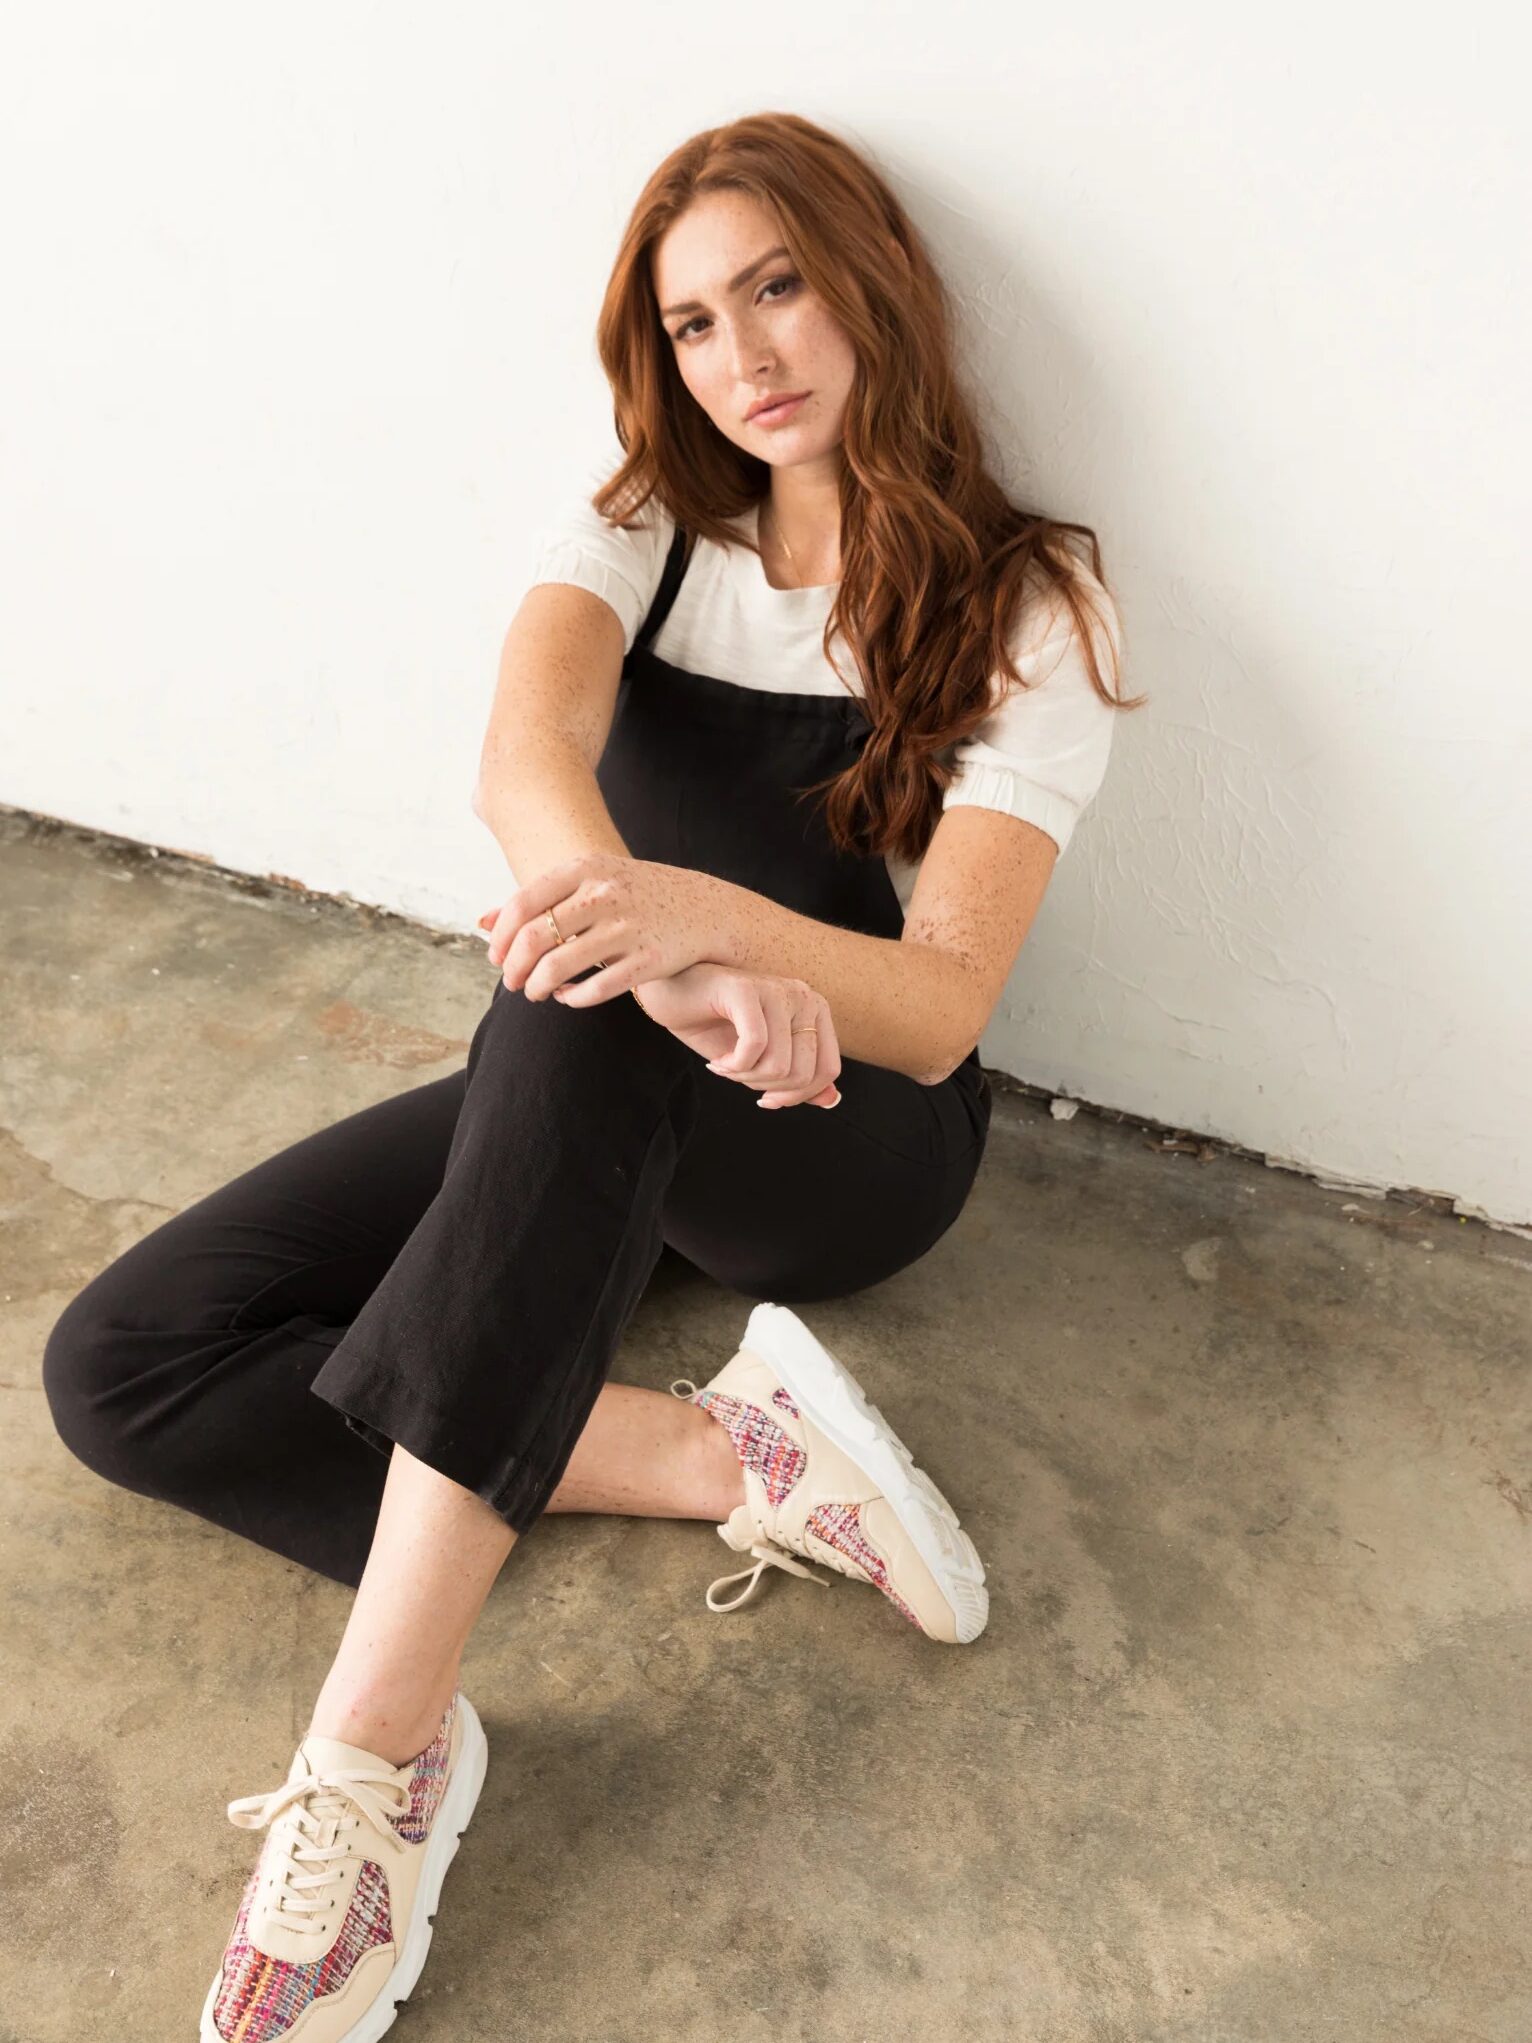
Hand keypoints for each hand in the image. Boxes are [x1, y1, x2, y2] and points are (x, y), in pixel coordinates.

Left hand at [480, 855, 731, 1004]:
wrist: (704, 908)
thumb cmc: (635, 895)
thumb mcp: (589, 882)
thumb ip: (537, 899)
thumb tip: (482, 924)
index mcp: (586, 869)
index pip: (524, 904)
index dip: (501, 938)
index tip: (495, 958)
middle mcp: (605, 895)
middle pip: (536, 938)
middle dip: (514, 968)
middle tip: (511, 982)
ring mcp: (628, 927)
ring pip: (560, 967)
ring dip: (536, 987)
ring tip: (534, 993)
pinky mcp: (649, 960)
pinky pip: (596, 990)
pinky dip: (572, 999)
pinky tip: (566, 998)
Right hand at [627, 963, 841, 1109]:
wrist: (669, 994)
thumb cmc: (713, 1024)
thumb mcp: (760, 1059)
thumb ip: (797, 1078)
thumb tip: (832, 1101)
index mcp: (814, 1011)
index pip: (828, 1070)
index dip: (797, 1097)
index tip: (765, 1099)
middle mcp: (803, 996)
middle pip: (804, 1073)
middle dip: (766, 1088)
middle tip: (738, 1077)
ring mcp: (777, 990)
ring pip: (779, 1065)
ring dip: (745, 1077)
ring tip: (725, 1065)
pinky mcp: (747, 989)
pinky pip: (754, 1046)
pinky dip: (734, 1065)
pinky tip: (717, 1061)